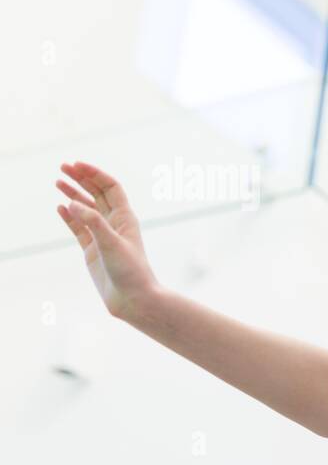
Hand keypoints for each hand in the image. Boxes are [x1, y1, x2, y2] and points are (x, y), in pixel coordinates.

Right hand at [55, 161, 160, 320]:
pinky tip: (60, 207)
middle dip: (82, 179)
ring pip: (86, 210)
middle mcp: (115, 224)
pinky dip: (70, 217)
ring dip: (73, 195)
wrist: (133, 299)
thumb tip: (72, 203)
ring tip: (57, 181)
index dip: (95, 174)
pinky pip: (79, 228)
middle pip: (98, 194)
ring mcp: (103, 236)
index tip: (77, 165)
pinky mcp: (93, 250)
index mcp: (125, 218)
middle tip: (63, 167)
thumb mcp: (111, 243)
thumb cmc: (130, 271)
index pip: (111, 188)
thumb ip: (93, 222)